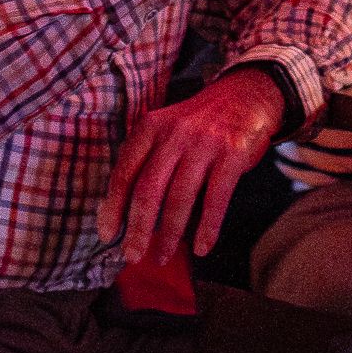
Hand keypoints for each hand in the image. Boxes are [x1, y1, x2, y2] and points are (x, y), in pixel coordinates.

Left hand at [98, 67, 282, 265]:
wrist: (244, 95)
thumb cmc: (199, 124)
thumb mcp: (166, 130)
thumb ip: (147, 162)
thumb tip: (125, 213)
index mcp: (151, 128)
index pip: (125, 172)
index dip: (113, 207)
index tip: (107, 234)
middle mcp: (174, 134)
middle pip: (148, 189)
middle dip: (138, 228)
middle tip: (132, 256)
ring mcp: (204, 144)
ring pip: (180, 197)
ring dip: (170, 234)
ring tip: (162, 257)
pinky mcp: (232, 154)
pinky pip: (216, 198)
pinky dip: (208, 228)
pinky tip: (201, 248)